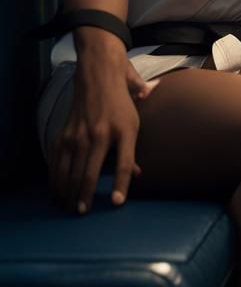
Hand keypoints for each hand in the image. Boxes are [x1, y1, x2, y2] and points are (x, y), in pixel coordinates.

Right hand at [51, 28, 157, 213]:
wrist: (99, 74)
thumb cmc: (122, 101)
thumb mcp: (135, 121)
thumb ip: (134, 149)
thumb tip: (137, 174)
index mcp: (124, 129)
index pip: (124, 163)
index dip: (121, 185)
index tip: (117, 203)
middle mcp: (101, 134)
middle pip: (90, 173)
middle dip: (85, 196)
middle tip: (83, 212)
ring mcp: (80, 134)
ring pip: (71, 171)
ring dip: (68, 192)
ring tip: (70, 207)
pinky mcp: (64, 133)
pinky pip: (57, 162)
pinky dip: (56, 178)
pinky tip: (57, 190)